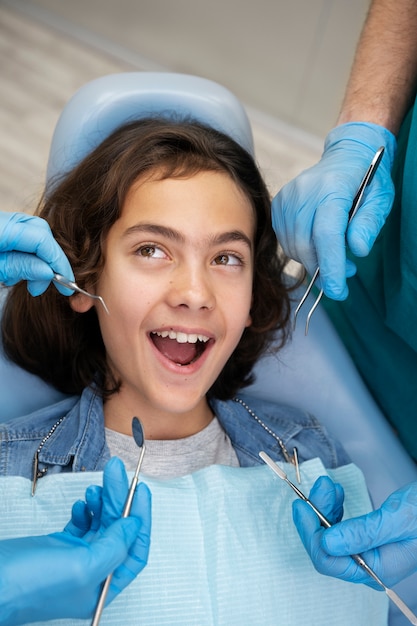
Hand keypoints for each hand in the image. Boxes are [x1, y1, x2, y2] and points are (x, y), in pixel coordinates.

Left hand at [0, 212, 73, 295]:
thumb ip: (20, 267)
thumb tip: (49, 271)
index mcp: (1, 227)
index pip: (42, 238)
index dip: (58, 261)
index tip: (67, 282)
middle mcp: (3, 219)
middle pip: (40, 231)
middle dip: (50, 259)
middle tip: (43, 286)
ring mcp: (2, 222)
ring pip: (32, 234)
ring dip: (38, 259)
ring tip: (29, 283)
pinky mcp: (1, 229)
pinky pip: (20, 236)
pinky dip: (25, 254)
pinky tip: (18, 271)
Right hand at [1, 457, 151, 624]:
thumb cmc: (30, 584)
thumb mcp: (82, 566)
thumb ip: (115, 546)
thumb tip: (134, 525)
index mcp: (103, 587)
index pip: (135, 550)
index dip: (141, 519)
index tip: (140, 490)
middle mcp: (92, 574)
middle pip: (116, 531)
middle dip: (119, 499)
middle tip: (117, 471)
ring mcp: (75, 559)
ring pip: (100, 524)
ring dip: (102, 501)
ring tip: (96, 486)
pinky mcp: (59, 547)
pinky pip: (82, 524)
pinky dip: (85, 510)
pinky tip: (82, 502)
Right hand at [272, 122, 395, 299]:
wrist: (346, 154)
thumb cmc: (366, 179)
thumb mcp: (380, 199)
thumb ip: (368, 224)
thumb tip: (356, 250)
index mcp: (333, 188)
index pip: (326, 234)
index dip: (330, 266)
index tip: (337, 291)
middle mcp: (304, 192)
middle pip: (305, 244)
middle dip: (323, 268)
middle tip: (345, 273)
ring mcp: (288, 197)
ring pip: (293, 246)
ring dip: (313, 260)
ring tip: (334, 255)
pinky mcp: (279, 204)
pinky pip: (285, 239)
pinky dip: (300, 249)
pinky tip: (317, 243)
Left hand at [293, 477, 416, 588]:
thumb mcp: (396, 519)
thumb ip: (363, 532)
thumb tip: (327, 542)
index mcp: (377, 568)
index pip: (328, 561)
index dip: (310, 533)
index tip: (302, 506)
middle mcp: (368, 565)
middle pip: (325, 547)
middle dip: (317, 515)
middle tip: (320, 486)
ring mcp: (366, 552)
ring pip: (330, 534)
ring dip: (325, 507)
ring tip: (329, 485)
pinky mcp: (366, 538)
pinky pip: (339, 526)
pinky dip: (333, 508)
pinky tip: (336, 493)